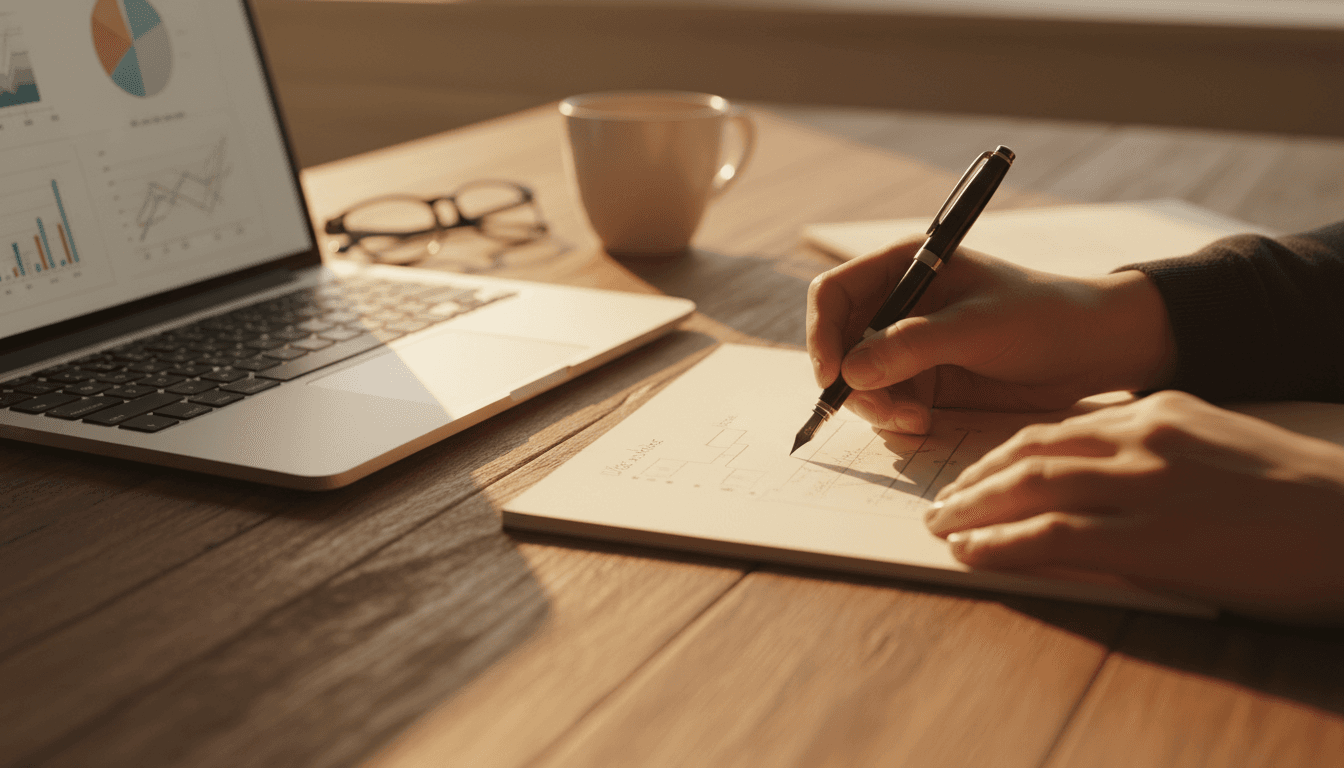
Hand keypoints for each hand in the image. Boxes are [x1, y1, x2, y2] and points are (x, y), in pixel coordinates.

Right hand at [805, 238, 1174, 432]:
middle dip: (852, 382)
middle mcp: (898, 305)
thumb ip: (912, 347)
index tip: (833, 375)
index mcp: (904, 267)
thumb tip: (851, 373)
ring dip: (876, 406)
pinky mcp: (924, 380)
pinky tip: (925, 422)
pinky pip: (886, 403)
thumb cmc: (1043, 318)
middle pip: (839, 345)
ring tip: (916, 420)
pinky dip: (896, 418)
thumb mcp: (978, 328)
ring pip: (859, 381)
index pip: (834, 294)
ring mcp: (908, 346)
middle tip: (885, 412)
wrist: (1095, 351)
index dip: (822, 334)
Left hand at [925, 390, 1343, 622]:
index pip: (1059, 426)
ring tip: (943, 527)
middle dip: (978, 478)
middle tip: (944, 502)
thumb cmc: (1297, 499)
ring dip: (973, 509)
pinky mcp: (1149, 539)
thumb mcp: (1218, 449)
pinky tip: (972, 553)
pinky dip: (1000, 544)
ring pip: (1030, 487)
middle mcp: (1142, 437)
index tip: (978, 473)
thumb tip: (1102, 480)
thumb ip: (1157, 453)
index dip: (1005, 453)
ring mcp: (1143, 485)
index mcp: (1159, 412)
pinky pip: (1050, 536)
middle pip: (1031, 451)